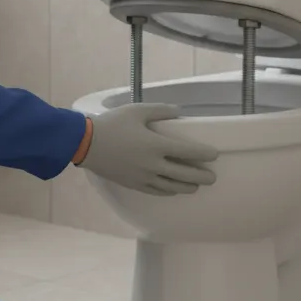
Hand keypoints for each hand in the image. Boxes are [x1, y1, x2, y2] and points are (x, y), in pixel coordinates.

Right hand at [78, 104, 218, 195]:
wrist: (86, 144)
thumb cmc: (112, 124)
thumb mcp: (137, 111)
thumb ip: (160, 110)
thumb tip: (179, 111)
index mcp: (156, 145)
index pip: (187, 151)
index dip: (203, 154)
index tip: (214, 155)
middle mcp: (152, 164)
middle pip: (183, 174)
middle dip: (201, 176)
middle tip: (212, 177)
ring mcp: (143, 177)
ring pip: (171, 186)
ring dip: (187, 186)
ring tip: (196, 186)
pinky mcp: (133, 184)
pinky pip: (156, 191)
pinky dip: (168, 191)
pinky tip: (173, 190)